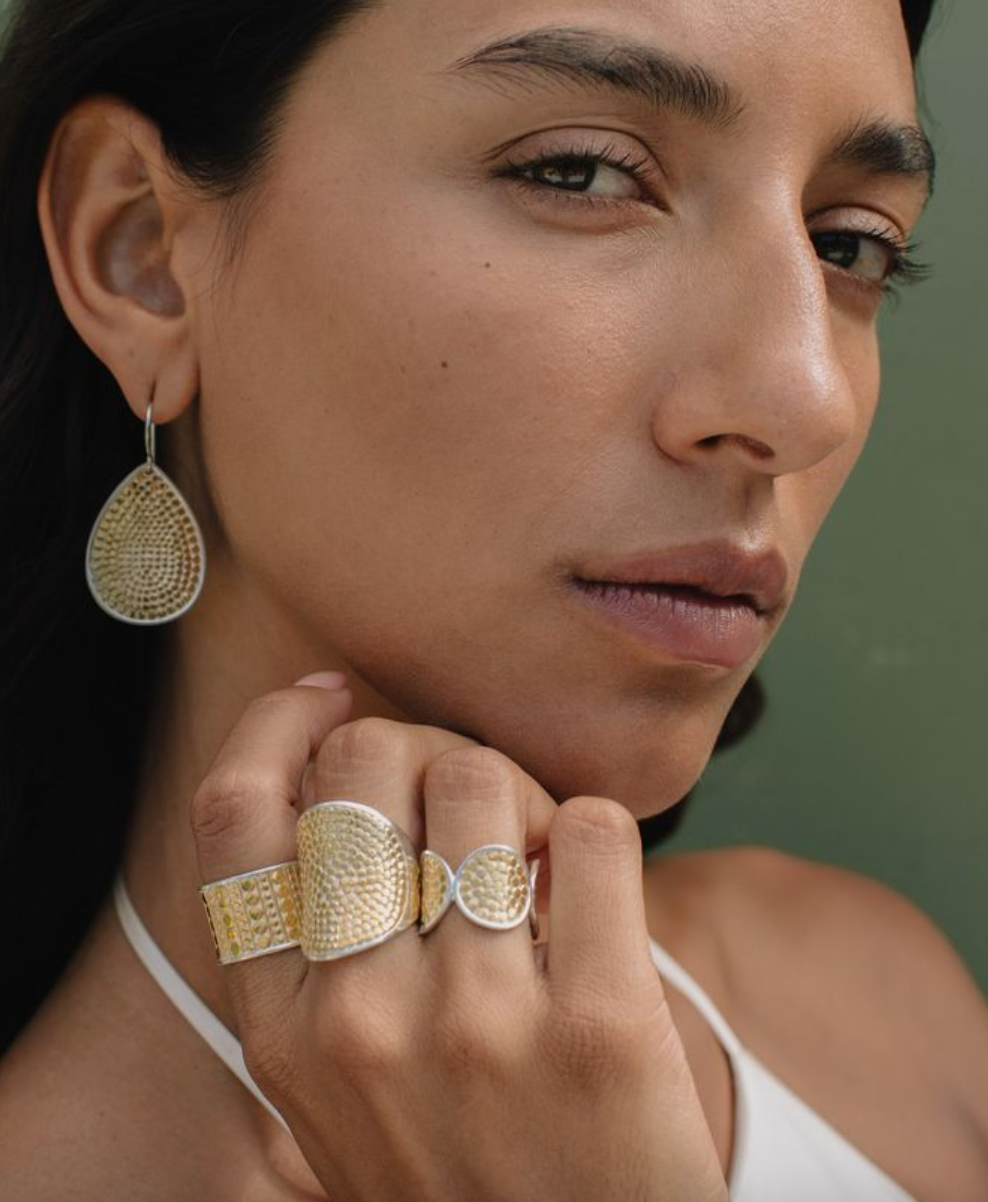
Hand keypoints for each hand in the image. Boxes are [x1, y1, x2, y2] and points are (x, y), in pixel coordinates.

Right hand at [190, 679, 727, 1201]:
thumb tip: (323, 775)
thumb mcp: (334, 1091)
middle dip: (421, 749)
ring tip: (532, 854)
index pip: (236, 815)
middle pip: (363, 765)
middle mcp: (360, 1018)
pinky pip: (590, 829)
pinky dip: (592, 830)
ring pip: (477, 778)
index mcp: (280, 1030)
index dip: (277, 725)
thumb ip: (311, 957)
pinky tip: (587, 885)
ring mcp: (478, 1023)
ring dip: (515, 790)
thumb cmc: (459, 1172)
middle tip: (466, 801)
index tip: (328, 698)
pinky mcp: (599, 1025)